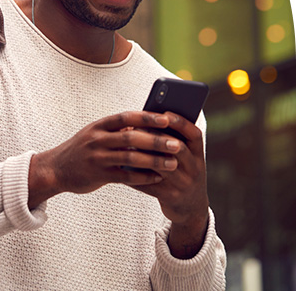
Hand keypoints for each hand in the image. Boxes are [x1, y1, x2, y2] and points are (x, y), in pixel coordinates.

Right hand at [28, 111, 186, 207]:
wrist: (55, 169)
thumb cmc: (82, 149)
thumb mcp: (95, 133)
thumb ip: (117, 130)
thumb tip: (146, 125)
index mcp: (99, 125)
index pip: (126, 117)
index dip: (147, 117)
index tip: (167, 118)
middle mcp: (98, 139)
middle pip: (131, 137)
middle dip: (156, 140)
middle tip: (176, 144)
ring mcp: (97, 157)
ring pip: (130, 158)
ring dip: (154, 160)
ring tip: (173, 163)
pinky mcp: (97, 175)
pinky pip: (124, 177)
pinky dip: (143, 177)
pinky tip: (157, 178)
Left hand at [132, 111, 209, 257]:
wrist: (191, 209)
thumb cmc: (183, 174)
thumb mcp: (187, 159)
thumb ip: (175, 141)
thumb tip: (150, 119)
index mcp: (199, 155)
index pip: (194, 135)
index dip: (180, 122)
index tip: (165, 113)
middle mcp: (194, 169)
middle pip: (178, 148)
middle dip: (158, 136)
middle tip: (138, 127)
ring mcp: (183, 184)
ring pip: (162, 165)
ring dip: (144, 154)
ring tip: (128, 145)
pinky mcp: (170, 196)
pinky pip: (150, 183)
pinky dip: (136, 174)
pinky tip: (123, 166)